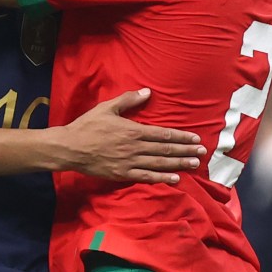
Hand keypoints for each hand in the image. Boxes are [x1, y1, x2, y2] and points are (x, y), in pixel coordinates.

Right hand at [56, 88, 205, 184]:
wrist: (70, 148)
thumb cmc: (87, 126)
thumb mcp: (107, 108)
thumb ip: (128, 100)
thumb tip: (147, 92)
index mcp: (133, 130)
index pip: (163, 134)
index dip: (181, 137)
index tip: (195, 139)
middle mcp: (135, 147)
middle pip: (165, 150)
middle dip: (185, 151)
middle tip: (202, 152)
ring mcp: (129, 162)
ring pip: (159, 163)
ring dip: (178, 164)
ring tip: (194, 164)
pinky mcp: (122, 174)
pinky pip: (146, 177)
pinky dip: (161, 178)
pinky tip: (174, 178)